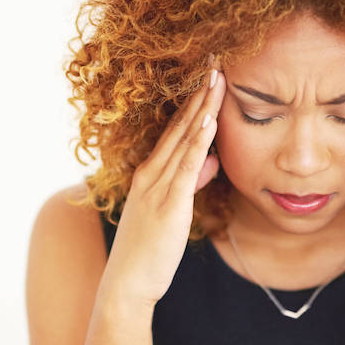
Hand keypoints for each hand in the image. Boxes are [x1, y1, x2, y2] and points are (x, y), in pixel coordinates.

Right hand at [99, 61, 226, 307]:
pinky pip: (185, 167)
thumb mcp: (170, 211)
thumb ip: (190, 182)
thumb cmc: (148, 251)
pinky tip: (209, 120)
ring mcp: (157, 188)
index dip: (192, 102)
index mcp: (149, 174)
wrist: (127, 283)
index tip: (209, 76)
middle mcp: (150, 174)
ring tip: (217, 78)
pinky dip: (197, 142)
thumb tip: (211, 160)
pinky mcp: (168, 205)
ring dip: (201, 108)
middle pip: (179, 127)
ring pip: (183, 140)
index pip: (175, 131)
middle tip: (216, 61)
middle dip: (199, 93)